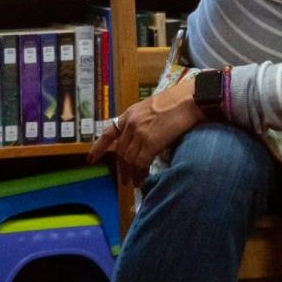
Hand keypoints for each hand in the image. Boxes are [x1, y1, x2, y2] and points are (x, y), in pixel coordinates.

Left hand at [88, 73, 204, 176]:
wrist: (190, 100)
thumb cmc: (179, 102)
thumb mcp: (153, 109)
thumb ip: (144, 123)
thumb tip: (143, 143)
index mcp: (130, 114)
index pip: (109, 132)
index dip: (99, 147)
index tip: (91, 159)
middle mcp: (131, 123)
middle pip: (120, 151)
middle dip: (122, 168)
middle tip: (125, 180)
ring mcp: (140, 133)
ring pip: (129, 159)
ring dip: (132, 173)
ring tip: (137, 182)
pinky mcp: (150, 142)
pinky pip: (141, 163)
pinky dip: (141, 172)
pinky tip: (144, 177)